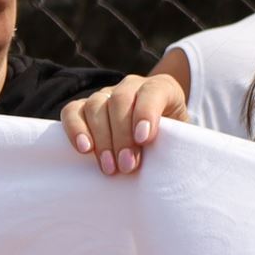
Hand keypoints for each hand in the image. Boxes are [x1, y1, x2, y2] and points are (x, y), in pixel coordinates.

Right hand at [59, 74, 187, 174]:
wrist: (156, 140)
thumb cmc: (171, 143)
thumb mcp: (181, 140)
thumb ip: (176, 144)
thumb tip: (167, 163)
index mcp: (162, 88)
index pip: (153, 91)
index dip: (146, 112)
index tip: (143, 140)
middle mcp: (132, 86)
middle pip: (120, 100)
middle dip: (123, 136)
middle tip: (127, 166)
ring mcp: (106, 94)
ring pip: (96, 105)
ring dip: (102, 139)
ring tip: (109, 168)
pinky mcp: (85, 107)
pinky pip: (72, 111)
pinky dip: (75, 129)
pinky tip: (84, 149)